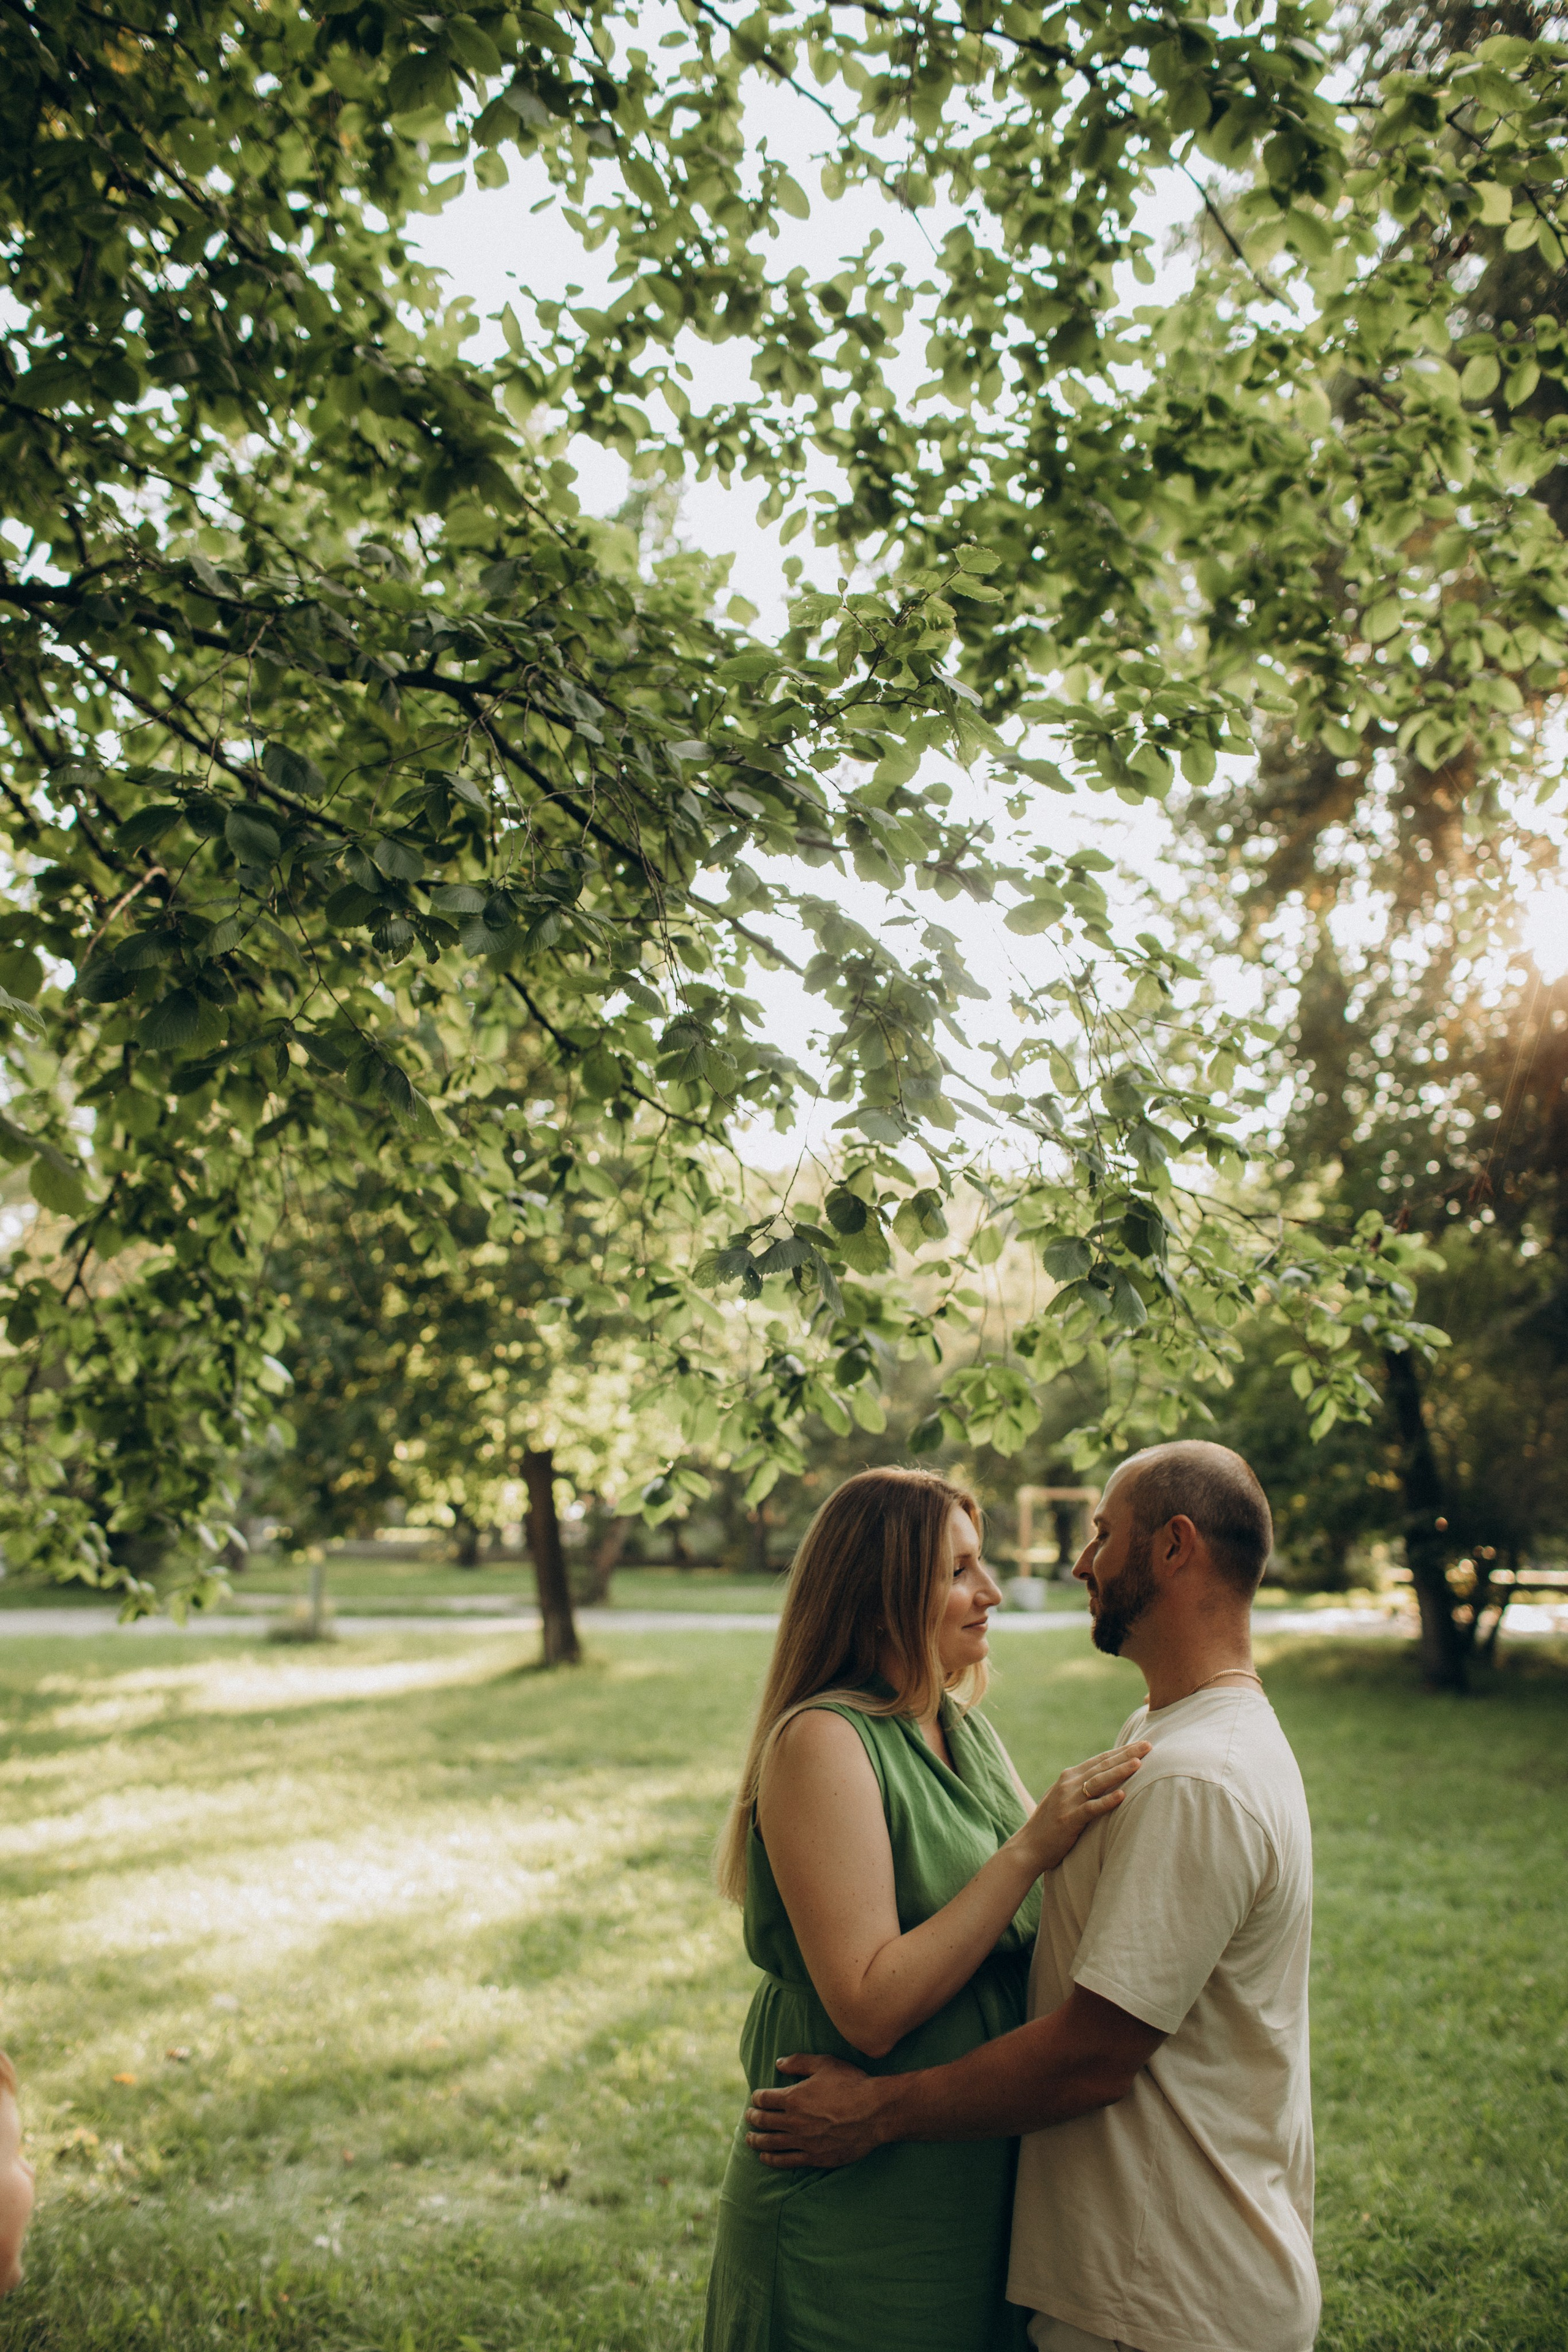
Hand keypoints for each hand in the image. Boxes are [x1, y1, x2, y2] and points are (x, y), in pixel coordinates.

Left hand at [744, 2054, 890, 2169]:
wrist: (875, 2113)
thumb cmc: (851, 2084)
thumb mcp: (825, 2064)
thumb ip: (799, 2062)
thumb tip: (779, 2064)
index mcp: (794, 2098)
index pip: (766, 2099)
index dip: (758, 2098)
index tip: (756, 2098)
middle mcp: (794, 2122)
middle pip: (765, 2122)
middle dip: (754, 2119)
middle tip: (748, 2118)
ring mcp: (804, 2142)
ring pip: (772, 2144)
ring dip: (757, 2142)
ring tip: (749, 2140)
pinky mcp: (815, 2158)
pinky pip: (787, 2161)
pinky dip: (773, 2160)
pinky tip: (765, 2159)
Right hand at [1014, 1740, 1150, 1874]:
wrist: (1029, 1846)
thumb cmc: (1051, 1824)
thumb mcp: (1064, 1797)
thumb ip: (1081, 1787)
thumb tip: (1104, 1779)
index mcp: (1069, 1776)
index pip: (1101, 1759)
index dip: (1122, 1751)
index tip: (1142, 1744)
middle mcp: (1069, 1783)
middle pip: (1103, 1765)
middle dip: (1127, 1755)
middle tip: (1148, 1745)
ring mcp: (1068, 1800)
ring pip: (1099, 1782)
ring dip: (1120, 1771)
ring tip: (1139, 1764)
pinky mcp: (1069, 1819)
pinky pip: (1091, 1808)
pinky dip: (1107, 1801)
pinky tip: (1122, 1795)